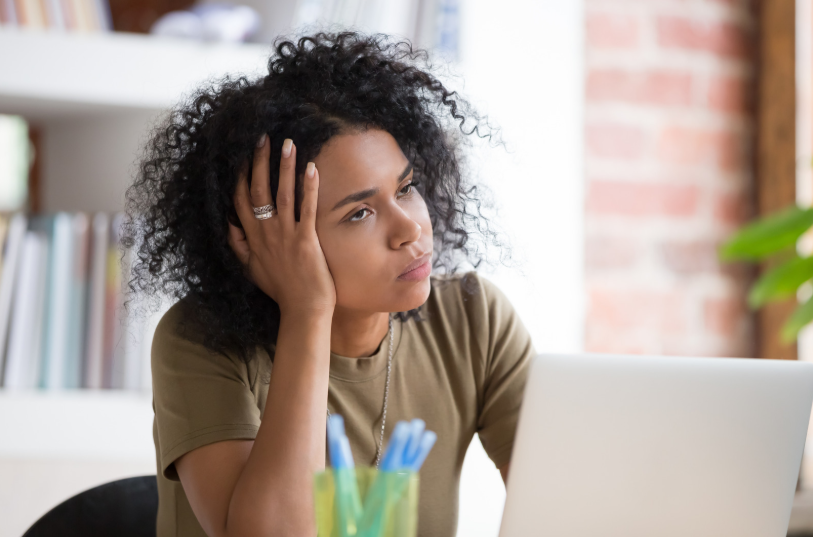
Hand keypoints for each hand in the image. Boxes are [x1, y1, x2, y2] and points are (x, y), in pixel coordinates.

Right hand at [228, 135, 335, 315]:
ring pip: (281, 194)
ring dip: (284, 166)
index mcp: (252, 238)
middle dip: (259, 161)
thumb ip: (239, 246)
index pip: (240, 200)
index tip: (243, 154)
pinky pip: (307, 209)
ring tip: (288, 142)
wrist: (302, 310)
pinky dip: (308, 188)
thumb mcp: (251, 269)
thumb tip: (229, 227)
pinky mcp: (306, 241)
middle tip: (263, 136)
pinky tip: (312, 168)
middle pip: (258, 190)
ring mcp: (285, 236)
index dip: (241, 175)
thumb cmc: (281, 290)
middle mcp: (265, 233)